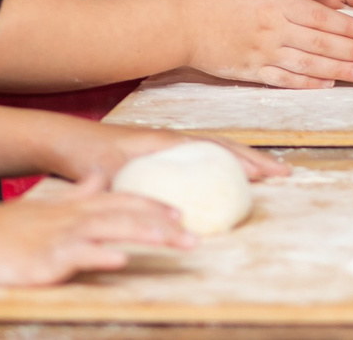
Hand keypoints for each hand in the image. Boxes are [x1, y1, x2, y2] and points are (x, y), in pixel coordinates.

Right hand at [0, 179, 192, 283]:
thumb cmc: (2, 229)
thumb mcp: (45, 208)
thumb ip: (75, 195)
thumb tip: (97, 179)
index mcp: (74, 207)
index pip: (124, 202)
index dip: (155, 207)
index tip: (184, 214)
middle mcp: (72, 218)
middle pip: (126, 215)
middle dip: (163, 224)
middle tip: (195, 237)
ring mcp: (58, 238)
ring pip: (110, 231)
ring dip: (146, 235)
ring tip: (175, 242)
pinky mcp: (41, 260)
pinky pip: (76, 256)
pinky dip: (99, 255)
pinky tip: (120, 259)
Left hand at [41, 122, 288, 186]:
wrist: (66, 140)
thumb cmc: (86, 156)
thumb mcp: (106, 176)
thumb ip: (128, 191)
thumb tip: (152, 212)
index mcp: (168, 143)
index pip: (218, 150)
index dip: (247, 162)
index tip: (273, 173)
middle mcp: (175, 139)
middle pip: (227, 145)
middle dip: (258, 159)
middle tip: (286, 172)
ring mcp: (170, 142)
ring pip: (218, 147)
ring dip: (244, 158)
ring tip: (267, 172)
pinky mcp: (162, 150)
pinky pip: (204, 152)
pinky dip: (225, 160)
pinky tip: (227, 174)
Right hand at [175, 0, 352, 86]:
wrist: (177, 24)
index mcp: (276, 5)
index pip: (322, 17)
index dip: (349, 26)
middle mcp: (273, 32)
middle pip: (321, 43)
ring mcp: (262, 54)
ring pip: (308, 65)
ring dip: (339, 70)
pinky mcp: (250, 72)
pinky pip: (284, 81)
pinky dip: (308, 84)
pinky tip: (328, 85)